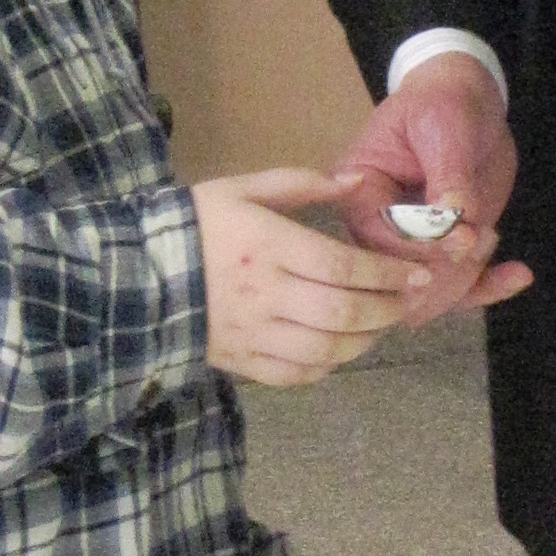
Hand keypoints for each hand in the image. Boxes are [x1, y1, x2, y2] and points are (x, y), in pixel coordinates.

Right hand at [194, 168, 435, 386]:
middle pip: (342, 312)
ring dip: (365, 341)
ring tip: (381, 324)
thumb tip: (357, 182)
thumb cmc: (196, 225)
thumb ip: (301, 183)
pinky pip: (296, 374)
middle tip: (408, 300)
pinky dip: (328, 366)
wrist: (137, 274)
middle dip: (386, 309)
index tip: (417, 272)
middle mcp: (264, 293)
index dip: (387, 273)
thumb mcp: (241, 188)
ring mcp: (253, 334)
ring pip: (325, 349)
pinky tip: (341, 350)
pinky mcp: (242, 362)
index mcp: (267, 245)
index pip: (342, 265)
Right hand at [333, 55, 530, 321]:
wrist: (469, 103)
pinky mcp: (442, 252)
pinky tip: (519, 273)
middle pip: (394, 279)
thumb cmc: (444, 104)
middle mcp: (376, 225)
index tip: (464, 236)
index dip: (419, 249)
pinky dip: (490, 288)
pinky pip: (458, 291)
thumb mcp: (444, 128)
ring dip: (466, 280)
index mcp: (360, 189)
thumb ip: (450, 176)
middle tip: (482, 236)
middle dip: (444, 272)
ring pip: (425, 296)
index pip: (375, 239)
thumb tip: (457, 223)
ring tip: (492, 235)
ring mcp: (408, 244)